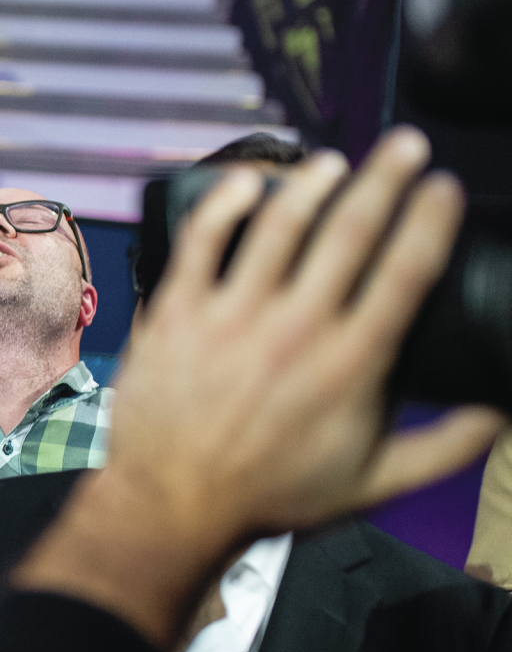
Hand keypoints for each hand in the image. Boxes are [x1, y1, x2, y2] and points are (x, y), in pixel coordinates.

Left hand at [17, 129, 505, 647]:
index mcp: (350, 364)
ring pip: (278, 226)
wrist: (172, 505)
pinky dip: (226, 202)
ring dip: (312, 183)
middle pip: (350, 232)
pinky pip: (202, 240)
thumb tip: (500, 414)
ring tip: (336, 161)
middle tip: (407, 146)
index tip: (445, 186)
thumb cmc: (270, 495)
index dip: (430, 219)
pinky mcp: (177, 312)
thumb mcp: (371, 483)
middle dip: (386, 178)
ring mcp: (231, 316)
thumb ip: (443, 447)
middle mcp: (294, 330)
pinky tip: (247, 181)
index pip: (406, 270)